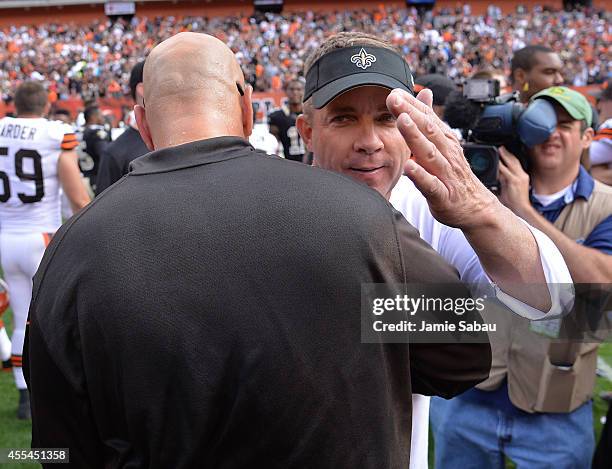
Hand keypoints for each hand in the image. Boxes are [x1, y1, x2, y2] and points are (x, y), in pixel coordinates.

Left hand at [386, 88, 498, 229]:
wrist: (476, 207)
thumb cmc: (453, 175)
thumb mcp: (443, 144)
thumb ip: (431, 120)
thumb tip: (425, 93)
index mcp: (445, 140)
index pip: (427, 118)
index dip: (411, 104)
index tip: (394, 92)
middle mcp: (447, 153)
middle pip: (428, 130)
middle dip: (410, 113)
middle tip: (393, 98)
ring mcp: (445, 174)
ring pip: (429, 153)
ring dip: (415, 137)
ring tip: (402, 121)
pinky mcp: (443, 195)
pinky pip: (431, 185)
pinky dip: (420, 176)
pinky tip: (408, 167)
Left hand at [498, 146, 531, 217]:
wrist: (521, 209)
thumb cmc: (514, 201)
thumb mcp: (507, 188)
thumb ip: (502, 180)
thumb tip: (496, 174)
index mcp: (521, 176)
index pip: (516, 162)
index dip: (510, 155)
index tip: (503, 150)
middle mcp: (522, 175)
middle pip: (515, 160)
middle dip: (507, 152)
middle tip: (500, 147)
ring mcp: (520, 178)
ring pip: (512, 163)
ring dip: (505, 155)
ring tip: (499, 149)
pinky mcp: (515, 181)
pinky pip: (507, 171)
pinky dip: (502, 166)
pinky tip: (497, 162)